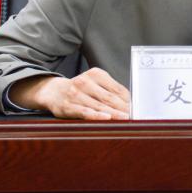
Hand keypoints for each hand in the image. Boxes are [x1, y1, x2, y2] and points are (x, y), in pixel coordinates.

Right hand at [11, 68, 130, 119]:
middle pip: (110, 98)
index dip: (128, 100)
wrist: (53, 91)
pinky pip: (85, 112)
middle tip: (136, 116)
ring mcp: (76, 94)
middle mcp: (85, 81)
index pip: (117, 88)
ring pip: (99, 106)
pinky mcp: (68, 106)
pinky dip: (96, 115)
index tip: (138, 108)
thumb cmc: (80, 89)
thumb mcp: (94, 83)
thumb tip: (130, 103)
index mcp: (96, 74)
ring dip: (114, 113)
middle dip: (124, 108)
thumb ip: (110, 90)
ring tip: (126, 119)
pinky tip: (106, 119)